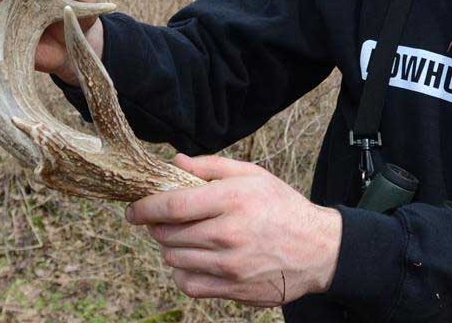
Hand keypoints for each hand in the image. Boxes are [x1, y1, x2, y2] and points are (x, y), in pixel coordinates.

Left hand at [126, 154, 341, 306]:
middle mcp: (228, 234)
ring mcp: (230, 266)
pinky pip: (188, 285)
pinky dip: (182, 272)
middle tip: (163, 220)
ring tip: (183, 237)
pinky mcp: (233, 290)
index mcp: (232, 200)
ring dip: (170, 247)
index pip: (172, 206)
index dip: (144, 208)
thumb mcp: (252, 175)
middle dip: (157, 226)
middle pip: (168, 234)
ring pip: (175, 259)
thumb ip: (210, 167)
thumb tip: (173, 163)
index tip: (133, 209)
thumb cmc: (282, 207)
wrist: (319, 250)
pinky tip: (192, 260)